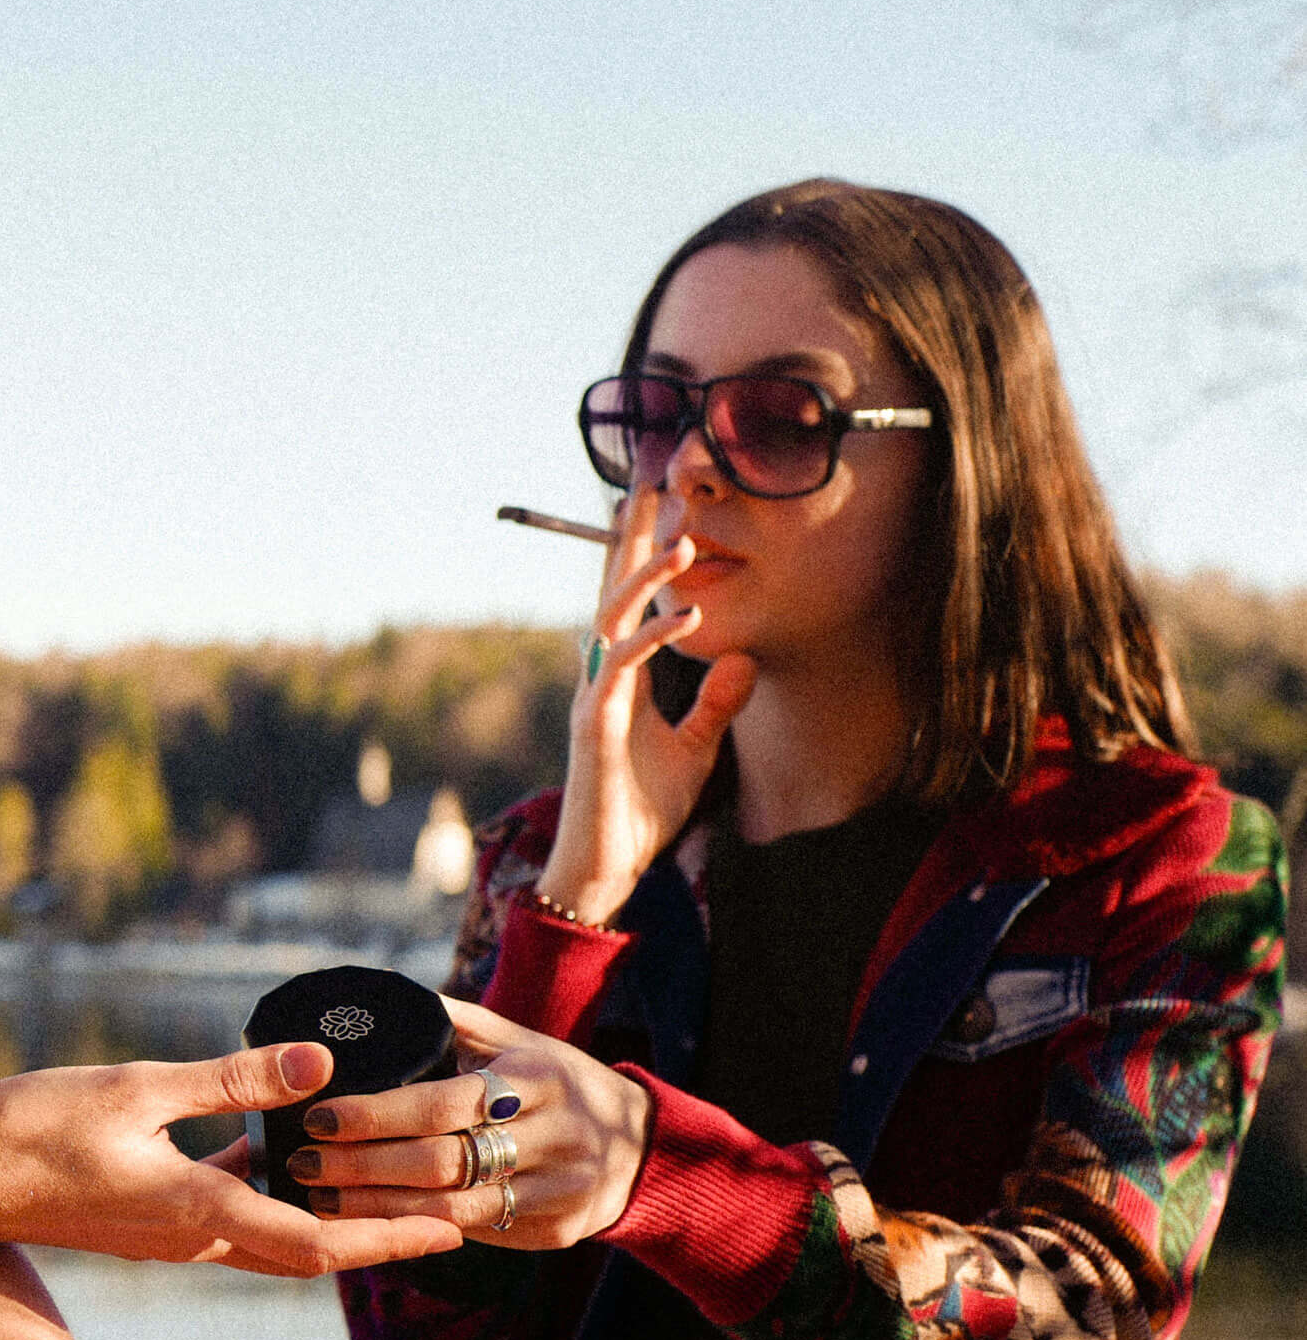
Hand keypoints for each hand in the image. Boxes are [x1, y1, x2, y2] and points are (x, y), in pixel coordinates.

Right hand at [0, 1046, 464, 1276]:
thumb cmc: (31, 1131)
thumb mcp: (138, 1088)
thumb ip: (230, 1080)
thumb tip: (318, 1065)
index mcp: (199, 1213)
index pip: (318, 1243)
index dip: (390, 1240)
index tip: (449, 1231)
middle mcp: (193, 1238)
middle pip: (309, 1252)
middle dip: (380, 1237)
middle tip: (447, 1216)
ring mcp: (169, 1236)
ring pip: (272, 1238)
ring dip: (331, 1218)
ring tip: (386, 1185)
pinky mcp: (147, 1220)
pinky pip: (228, 1215)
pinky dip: (269, 1193)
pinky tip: (275, 1148)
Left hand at [284, 998, 647, 1249]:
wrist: (639, 1144)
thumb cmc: (552, 1081)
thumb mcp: (518, 1042)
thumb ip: (455, 1024)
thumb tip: (374, 998)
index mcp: (534, 1077)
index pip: (441, 1101)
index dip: (375, 1113)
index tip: (318, 1116)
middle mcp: (552, 1133)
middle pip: (441, 1160)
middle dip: (362, 1165)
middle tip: (304, 1162)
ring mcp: (559, 1187)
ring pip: (452, 1207)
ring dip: (377, 1207)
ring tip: (320, 1198)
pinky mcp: (556, 1230)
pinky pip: (475, 1233)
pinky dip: (415, 1229)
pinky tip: (368, 1224)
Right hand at [538, 485, 756, 925]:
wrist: (607, 862)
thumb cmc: (641, 808)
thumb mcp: (695, 749)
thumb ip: (716, 704)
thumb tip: (744, 658)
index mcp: (622, 674)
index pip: (632, 599)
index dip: (646, 548)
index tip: (662, 497)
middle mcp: (602, 674)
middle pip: (613, 589)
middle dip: (633, 534)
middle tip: (651, 477)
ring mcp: (595, 696)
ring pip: (612, 617)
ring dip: (646, 576)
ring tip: (683, 538)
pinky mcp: (597, 724)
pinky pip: (623, 668)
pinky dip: (653, 638)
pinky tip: (685, 614)